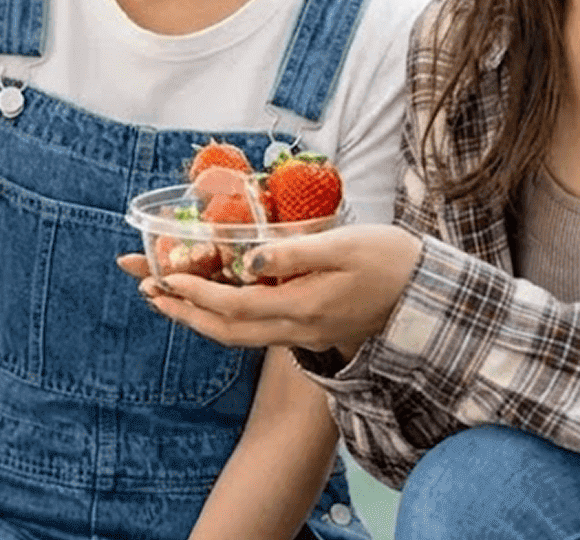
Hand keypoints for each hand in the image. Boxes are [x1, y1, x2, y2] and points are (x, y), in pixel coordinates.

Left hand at [116, 224, 422, 354]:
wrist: (432, 299)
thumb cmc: (394, 261)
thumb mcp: (348, 245)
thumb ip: (296, 251)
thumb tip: (249, 255)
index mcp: (304, 307)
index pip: (234, 306)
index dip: (194, 295)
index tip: (162, 279)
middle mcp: (299, 328)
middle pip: (227, 330)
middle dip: (183, 312)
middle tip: (147, 292)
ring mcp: (305, 332)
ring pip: (240, 334)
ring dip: (200, 316)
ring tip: (168, 297)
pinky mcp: (312, 327)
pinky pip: (258, 327)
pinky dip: (228, 314)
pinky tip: (218, 298)